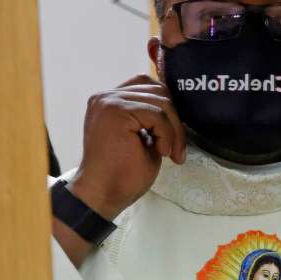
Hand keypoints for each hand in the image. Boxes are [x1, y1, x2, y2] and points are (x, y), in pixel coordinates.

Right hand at [69, 75, 185, 220]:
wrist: (103, 194)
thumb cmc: (123, 173)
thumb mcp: (143, 138)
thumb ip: (152, 118)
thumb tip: (176, 108)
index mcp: (110, 101)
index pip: (148, 85)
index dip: (167, 108)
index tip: (174, 136)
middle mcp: (106, 97)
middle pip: (158, 90)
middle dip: (175, 120)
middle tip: (176, 148)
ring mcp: (108, 102)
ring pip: (161, 102)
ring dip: (174, 130)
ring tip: (170, 153)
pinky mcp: (115, 111)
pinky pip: (157, 115)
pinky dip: (167, 135)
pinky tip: (161, 152)